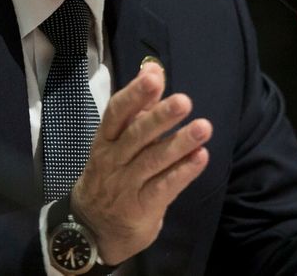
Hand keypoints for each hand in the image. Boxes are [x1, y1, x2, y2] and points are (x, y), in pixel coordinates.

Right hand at [70, 62, 211, 263]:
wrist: (92, 228)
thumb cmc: (111, 173)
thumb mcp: (118, 140)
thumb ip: (139, 106)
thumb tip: (154, 68)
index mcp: (106, 139)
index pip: (117, 113)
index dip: (134, 94)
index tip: (154, 77)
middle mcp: (113, 160)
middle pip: (136, 136)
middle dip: (160, 118)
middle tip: (185, 101)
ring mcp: (126, 185)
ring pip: (153, 161)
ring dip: (179, 144)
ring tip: (204, 128)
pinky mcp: (142, 207)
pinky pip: (164, 187)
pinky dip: (183, 172)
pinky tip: (201, 158)